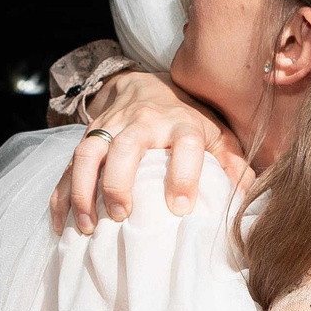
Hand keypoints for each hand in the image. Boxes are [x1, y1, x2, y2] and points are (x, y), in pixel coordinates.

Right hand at [52, 73, 248, 233]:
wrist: (147, 84)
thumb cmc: (189, 117)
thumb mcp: (218, 134)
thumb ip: (233, 163)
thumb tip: (249, 196)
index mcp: (180, 123)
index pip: (184, 145)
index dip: (183, 175)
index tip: (181, 208)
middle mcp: (142, 122)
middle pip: (125, 147)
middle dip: (119, 181)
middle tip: (122, 215)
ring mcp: (109, 127)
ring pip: (87, 153)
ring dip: (83, 190)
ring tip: (87, 226)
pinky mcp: (87, 137)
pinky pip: (66, 166)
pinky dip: (61, 194)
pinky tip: (61, 223)